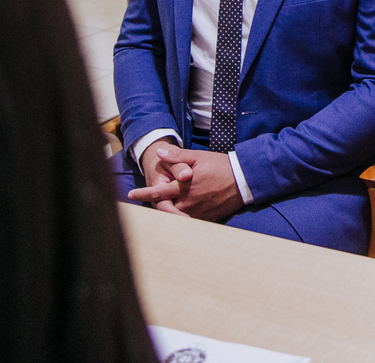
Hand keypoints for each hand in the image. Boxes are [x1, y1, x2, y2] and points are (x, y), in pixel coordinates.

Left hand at [130, 146, 245, 221]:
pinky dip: (182, 217)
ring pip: (176, 216)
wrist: (244, 180)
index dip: (142, 194)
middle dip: (156, 206)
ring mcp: (198, 212)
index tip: (131, 195)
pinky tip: (182, 212)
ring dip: (169, 212)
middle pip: (164, 209)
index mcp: (184, 186)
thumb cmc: (221, 166)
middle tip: (148, 202)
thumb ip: (177, 156)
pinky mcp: (207, 218)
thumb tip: (159, 153)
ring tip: (164, 207)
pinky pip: (190, 221)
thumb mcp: (198, 157)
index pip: (157, 193)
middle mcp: (189, 202)